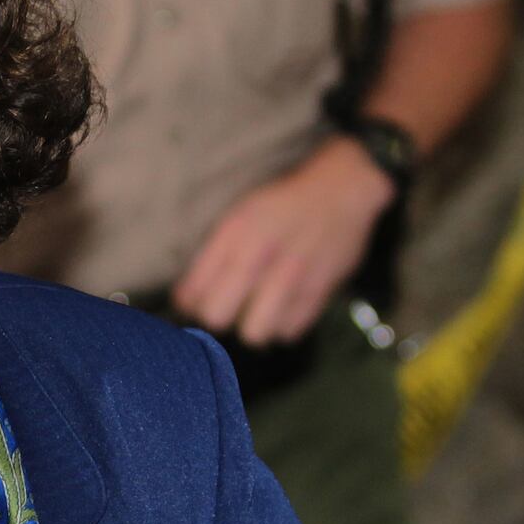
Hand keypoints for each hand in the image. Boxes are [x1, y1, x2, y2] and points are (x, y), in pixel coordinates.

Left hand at [172, 138, 395, 346]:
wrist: (340, 190)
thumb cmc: (280, 206)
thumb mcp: (239, 217)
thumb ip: (211, 257)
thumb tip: (184, 301)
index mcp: (234, 233)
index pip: (195, 289)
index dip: (188, 303)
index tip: (193, 302)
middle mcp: (260, 254)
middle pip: (217, 316)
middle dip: (215, 317)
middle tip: (224, 308)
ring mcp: (292, 275)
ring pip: (254, 332)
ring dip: (251, 327)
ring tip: (255, 314)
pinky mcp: (319, 290)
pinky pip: (288, 331)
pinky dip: (282, 326)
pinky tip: (282, 309)